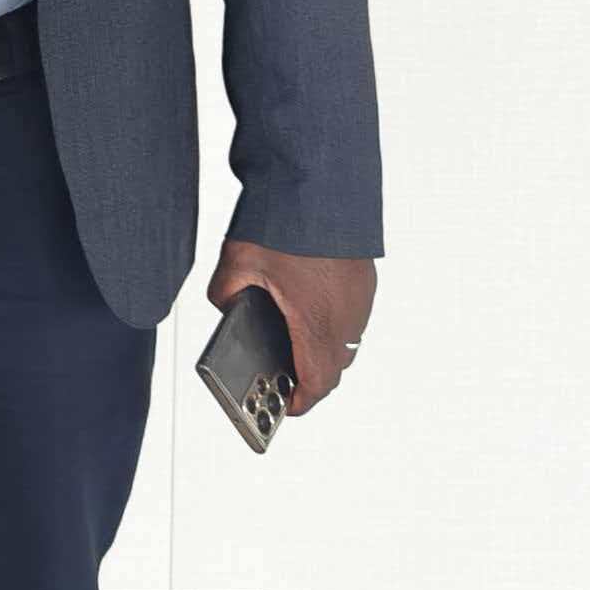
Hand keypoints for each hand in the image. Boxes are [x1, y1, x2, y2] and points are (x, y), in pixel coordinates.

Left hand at [208, 240, 375, 417]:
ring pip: (344, 339)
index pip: (316, 383)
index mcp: (317, 323)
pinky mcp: (364, 280)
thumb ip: (226, 296)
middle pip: (332, 366)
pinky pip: (349, 313)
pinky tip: (302, 305)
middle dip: (305, 374)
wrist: (320, 183)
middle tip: (278, 373)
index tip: (283, 407)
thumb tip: (228, 306)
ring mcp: (360, 298)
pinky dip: (329, 319)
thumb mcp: (237, 263)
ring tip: (288, 340)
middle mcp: (347, 317)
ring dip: (319, 345)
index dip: (298, 401)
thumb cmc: (284, 223)